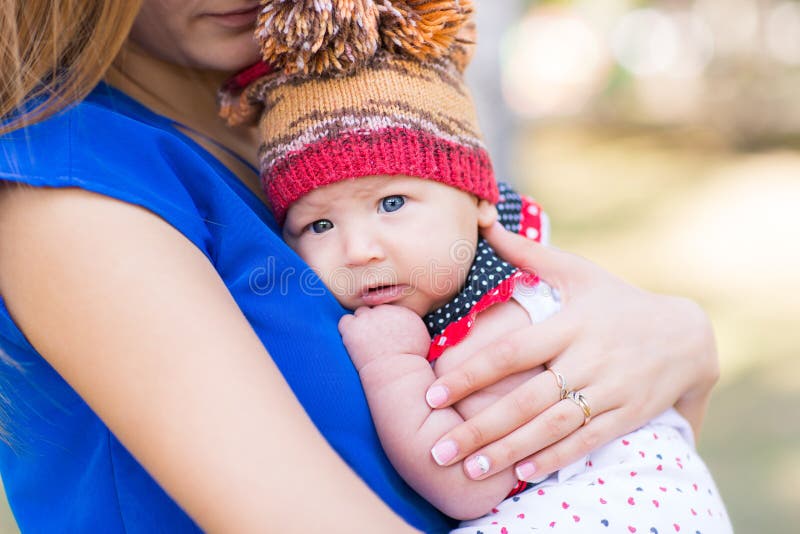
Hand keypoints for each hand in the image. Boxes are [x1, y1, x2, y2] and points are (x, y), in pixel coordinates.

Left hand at [339, 305, 430, 369]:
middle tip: (374, 339)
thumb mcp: (420, 339)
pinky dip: (347, 329)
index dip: (386, 323)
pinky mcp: (354, 327)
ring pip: (360, 312)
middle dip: (374, 321)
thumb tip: (401, 325)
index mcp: (403, 312)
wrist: (397, 372)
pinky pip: (345, 321)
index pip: (390, 310)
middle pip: (376, 309)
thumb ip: (411, 326)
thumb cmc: (410, 362)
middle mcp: (386, 310)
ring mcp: (369, 317)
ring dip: (361, 324)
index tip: (386, 336)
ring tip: (363, 340)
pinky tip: (352, 341)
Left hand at [424, 222, 718, 481]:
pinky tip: (522, 474)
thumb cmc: (619, 300)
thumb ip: (529, 254)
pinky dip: (555, 458)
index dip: (470, 374)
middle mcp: (586, 359)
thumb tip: (485, 223)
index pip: (509, 352)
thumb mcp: (579, 272)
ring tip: (468, 470)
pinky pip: (587, 441)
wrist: (688, 335)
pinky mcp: (627, 415)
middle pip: (524, 399)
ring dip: (508, 451)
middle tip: (438, 450)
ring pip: (551, 426)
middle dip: (479, 427)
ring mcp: (608, 390)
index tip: (433, 394)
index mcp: (568, 324)